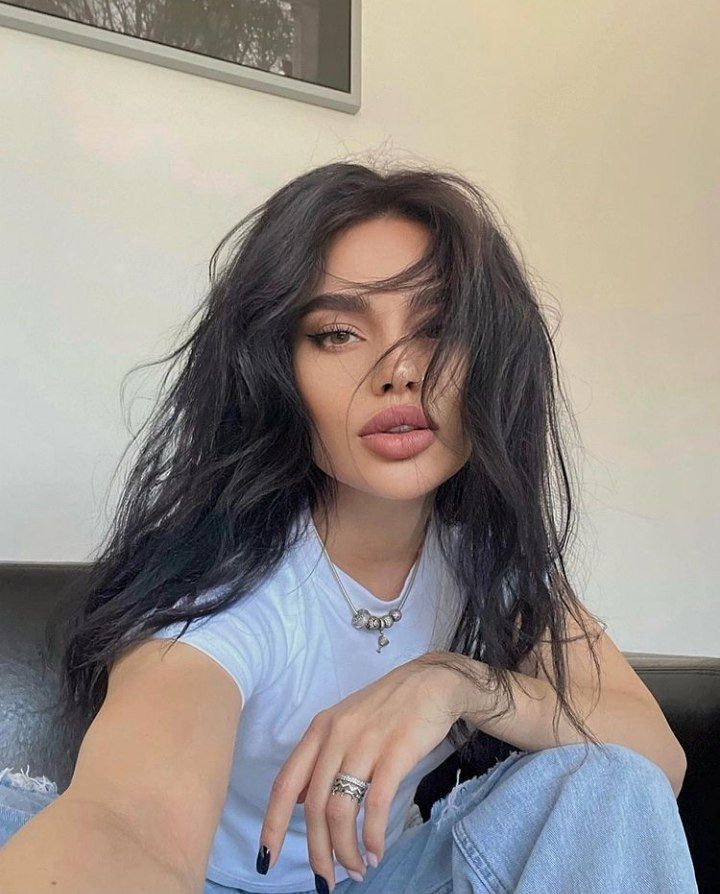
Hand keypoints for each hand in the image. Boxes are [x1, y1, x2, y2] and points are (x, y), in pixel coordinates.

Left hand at [257, 651, 467, 887]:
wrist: (432, 682)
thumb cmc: (388, 708)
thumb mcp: (345, 723)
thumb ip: (321, 758)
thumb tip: (301, 801)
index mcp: (319, 730)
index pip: (285, 784)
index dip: (273, 824)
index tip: (267, 858)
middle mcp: (336, 736)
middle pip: (315, 807)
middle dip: (318, 852)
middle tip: (326, 881)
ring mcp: (365, 743)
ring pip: (342, 811)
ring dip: (346, 850)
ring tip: (356, 870)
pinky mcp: (396, 752)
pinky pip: (375, 805)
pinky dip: (374, 837)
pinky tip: (377, 852)